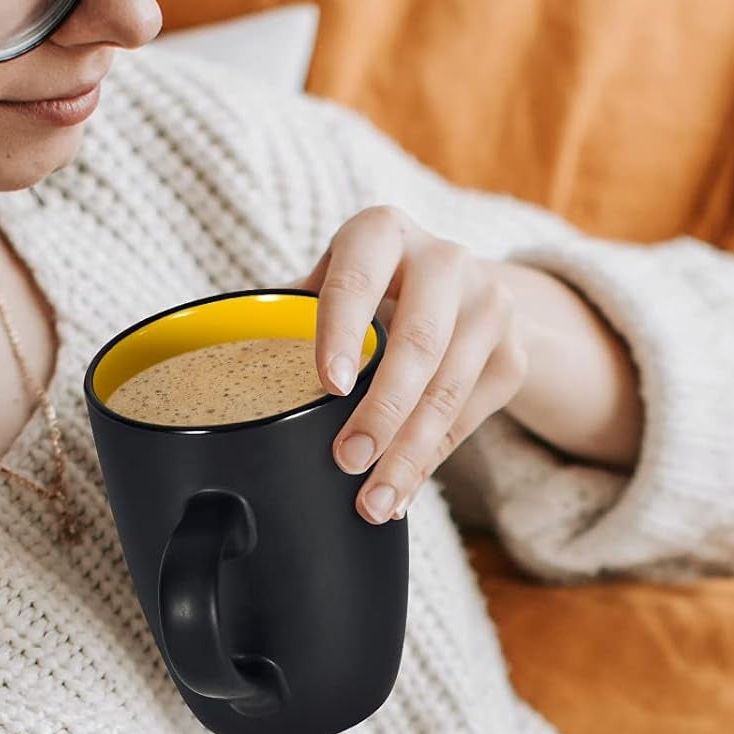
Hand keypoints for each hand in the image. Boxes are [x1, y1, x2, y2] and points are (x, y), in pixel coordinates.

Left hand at [289, 205, 529, 523]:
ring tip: (373, 500)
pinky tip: (402, 490)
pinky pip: (469, 418)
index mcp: (381, 233)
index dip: (343, 330)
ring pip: (449, 390)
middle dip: (383, 411)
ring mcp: (489, 305)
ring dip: (408, 453)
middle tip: (345, 461)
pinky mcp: (513, 353)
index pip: (358, 278)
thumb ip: (288, 319)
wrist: (460, 288)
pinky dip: (432, 461)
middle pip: (419, 342)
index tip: (329, 384)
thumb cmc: (370, 290)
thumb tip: (220, 372)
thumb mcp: (331, 284)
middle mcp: (444, 259)